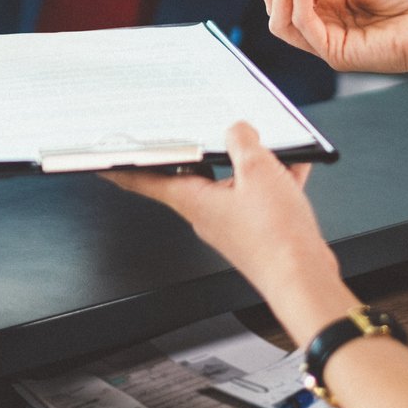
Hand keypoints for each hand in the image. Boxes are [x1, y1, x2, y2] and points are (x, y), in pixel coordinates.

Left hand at [106, 122, 356, 342]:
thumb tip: (238, 130)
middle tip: (196, 128)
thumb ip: (243, 143)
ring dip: (247, 162)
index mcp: (194, 201)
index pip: (146, 180)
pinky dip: (274, 179)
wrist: (304, 278)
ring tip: (265, 143)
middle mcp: (208, 214)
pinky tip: (293, 165)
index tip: (103, 161)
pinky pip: (260, 196)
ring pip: (233, 182)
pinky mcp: (257, 231)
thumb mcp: (258, 171)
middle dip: (200, 150)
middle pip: (193, 175)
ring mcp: (233, 224)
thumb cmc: (276, 238)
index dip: (123, 168)